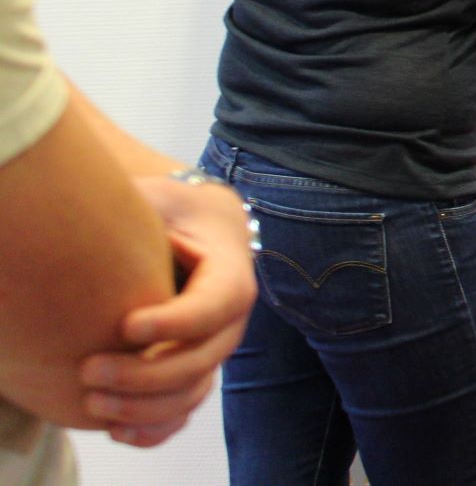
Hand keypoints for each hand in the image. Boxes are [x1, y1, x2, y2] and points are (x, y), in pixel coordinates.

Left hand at [79, 177, 256, 446]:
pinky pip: (184, 410)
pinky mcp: (195, 371)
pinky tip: (117, 430)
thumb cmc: (166, 211)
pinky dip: (155, 428)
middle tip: (89, 369)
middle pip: (203, 358)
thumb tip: (101, 224)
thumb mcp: (158, 199)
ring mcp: (215, 349)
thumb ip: (143, 209)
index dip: (175, 322)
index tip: (125, 325)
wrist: (190, 231)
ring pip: (193, 391)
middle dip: (146, 373)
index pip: (216, 305)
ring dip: (145, 407)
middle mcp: (231, 318)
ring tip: (93, 401)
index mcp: (230, 271)